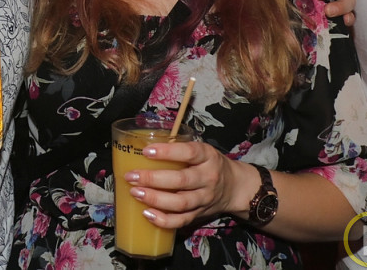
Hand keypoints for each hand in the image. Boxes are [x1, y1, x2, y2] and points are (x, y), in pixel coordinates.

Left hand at [122, 141, 248, 228]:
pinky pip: (181, 221)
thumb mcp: (201, 150)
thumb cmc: (209, 164)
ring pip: (180, 203)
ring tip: (135, 193)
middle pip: (181, 180)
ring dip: (155, 199)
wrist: (235, 187)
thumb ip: (178, 148)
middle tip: (131, 176)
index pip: (189, 152)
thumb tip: (141, 146)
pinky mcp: (199, 214)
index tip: (146, 151)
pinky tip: (147, 213)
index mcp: (208, 156)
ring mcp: (204, 199)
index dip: (167, 152)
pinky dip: (163, 219)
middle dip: (153, 179)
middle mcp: (208, 178)